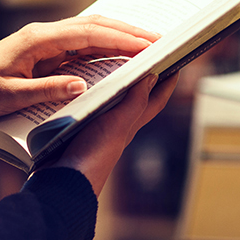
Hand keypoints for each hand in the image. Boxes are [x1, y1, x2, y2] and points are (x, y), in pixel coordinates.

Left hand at [0, 15, 159, 118]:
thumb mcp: (11, 95)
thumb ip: (48, 89)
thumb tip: (83, 85)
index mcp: (39, 40)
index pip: (89, 34)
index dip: (121, 38)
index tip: (147, 45)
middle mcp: (46, 34)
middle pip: (96, 25)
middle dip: (129, 31)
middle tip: (159, 40)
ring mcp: (48, 39)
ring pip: (92, 30)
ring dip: (121, 35)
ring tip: (148, 43)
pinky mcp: (49, 49)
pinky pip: (84, 42)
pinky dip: (106, 44)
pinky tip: (121, 50)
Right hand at [49, 73, 178, 195]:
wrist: (64, 182)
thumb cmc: (94, 156)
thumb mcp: (118, 124)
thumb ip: (135, 102)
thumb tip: (153, 77)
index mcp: (131, 124)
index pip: (156, 100)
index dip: (168, 82)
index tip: (176, 63)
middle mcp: (118, 125)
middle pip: (136, 98)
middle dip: (143, 78)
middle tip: (146, 57)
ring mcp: (98, 128)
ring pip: (112, 100)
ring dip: (115, 83)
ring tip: (114, 63)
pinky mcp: (79, 129)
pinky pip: (89, 106)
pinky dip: (90, 93)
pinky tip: (82, 85)